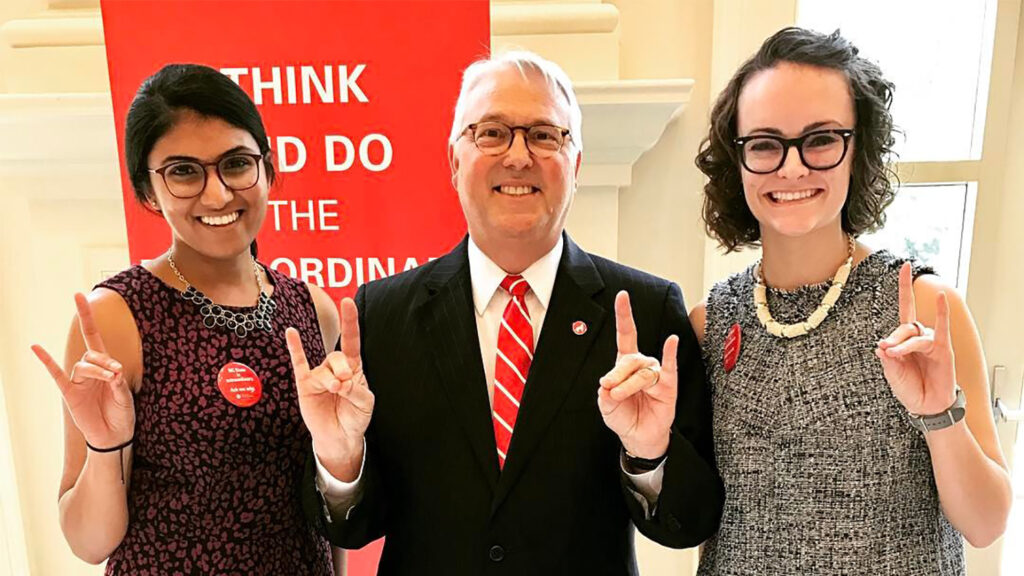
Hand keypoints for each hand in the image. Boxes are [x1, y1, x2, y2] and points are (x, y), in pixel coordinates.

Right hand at [32, 293, 134, 448]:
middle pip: (92, 353)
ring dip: (97, 369)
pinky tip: (36, 348)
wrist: (115, 436)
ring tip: (110, 378)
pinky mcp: (70, 394)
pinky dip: (46, 362)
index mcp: (106, 365)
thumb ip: (119, 383)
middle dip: (104, 359)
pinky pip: (56, 376)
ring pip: (83, 365)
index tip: (80, 295)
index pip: (94, 336)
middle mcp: (90, 370)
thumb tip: (113, 370)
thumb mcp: (127, 396)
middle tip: (115, 370)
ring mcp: (79, 381)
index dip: (87, 317)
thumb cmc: (123, 414)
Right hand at [287, 297, 373, 480]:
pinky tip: (291, 333)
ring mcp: (319, 376)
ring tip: (336, 390)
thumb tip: (341, 382)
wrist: (340, 437)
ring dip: (331, 379)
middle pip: (336, 356)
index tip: (347, 302)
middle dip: (342, 368)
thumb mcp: (365, 403)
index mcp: (353, 367)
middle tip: (345, 384)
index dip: (350, 322)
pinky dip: (295, 348)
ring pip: (323, 369)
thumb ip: (356, 390)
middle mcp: (335, 368)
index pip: (351, 340)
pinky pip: (299, 364)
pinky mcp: (305, 386)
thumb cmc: (354, 416)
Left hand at [598, 291, 677, 458]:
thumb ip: (606, 394)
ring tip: (619, 396)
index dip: (624, 315)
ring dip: (629, 384)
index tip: (622, 296)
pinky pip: (669, 368)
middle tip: (609, 389)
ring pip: (642, 372)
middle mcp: (642, 365)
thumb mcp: (607, 406)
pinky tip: (671, 341)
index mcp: (625, 364)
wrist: (639, 437)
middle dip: (617, 374)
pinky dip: (670, 354)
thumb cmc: (624, 416)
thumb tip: (608, 385)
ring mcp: (656, 374)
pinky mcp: (668, 386)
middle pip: (630, 359)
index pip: (626, 335)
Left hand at [876, 262, 956, 414]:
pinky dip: (941, 314)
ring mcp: (931, 343)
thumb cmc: (910, 389)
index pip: (904, 310)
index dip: (904, 288)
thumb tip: (881, 346)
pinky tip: (941, 299)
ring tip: (896, 355)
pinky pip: (942, 329)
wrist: (927, 406)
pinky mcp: (943, 350)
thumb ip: (888, 360)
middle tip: (888, 350)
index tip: (903, 266)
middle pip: (905, 326)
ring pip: (916, 334)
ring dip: (905, 344)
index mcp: (904, 339)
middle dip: (895, 338)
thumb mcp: (892, 375)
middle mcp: (918, 337)